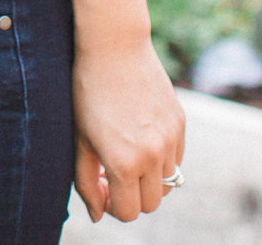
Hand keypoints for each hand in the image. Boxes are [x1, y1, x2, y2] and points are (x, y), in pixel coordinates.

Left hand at [70, 35, 184, 222]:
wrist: (114, 46)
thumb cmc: (88, 91)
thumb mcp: (80, 140)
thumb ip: (86, 183)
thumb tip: (96, 215)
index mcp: (124, 163)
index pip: (128, 213)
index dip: (111, 205)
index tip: (100, 184)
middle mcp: (153, 156)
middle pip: (151, 204)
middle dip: (131, 196)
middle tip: (111, 172)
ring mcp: (171, 140)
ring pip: (168, 183)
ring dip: (148, 178)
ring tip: (127, 152)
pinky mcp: (181, 124)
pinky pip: (176, 159)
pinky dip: (161, 159)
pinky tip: (140, 135)